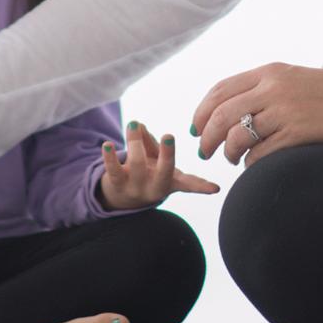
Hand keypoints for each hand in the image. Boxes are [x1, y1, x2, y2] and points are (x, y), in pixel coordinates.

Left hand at [96, 120, 221, 209]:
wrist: (122, 199)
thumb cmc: (146, 172)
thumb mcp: (153, 157)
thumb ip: (149, 141)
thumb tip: (139, 126)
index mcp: (171, 182)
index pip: (189, 184)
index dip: (202, 186)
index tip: (215, 188)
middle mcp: (156, 188)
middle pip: (164, 171)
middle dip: (167, 154)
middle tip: (169, 136)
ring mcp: (136, 189)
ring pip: (137, 164)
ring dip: (136, 141)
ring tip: (135, 123)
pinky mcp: (117, 185)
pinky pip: (113, 170)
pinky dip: (110, 157)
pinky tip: (107, 144)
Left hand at [190, 62, 322, 166]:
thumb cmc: (314, 91)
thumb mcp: (282, 78)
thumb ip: (252, 89)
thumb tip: (216, 114)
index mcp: (266, 73)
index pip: (220, 91)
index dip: (201, 112)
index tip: (195, 128)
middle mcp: (272, 90)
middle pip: (223, 116)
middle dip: (207, 137)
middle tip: (204, 151)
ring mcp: (285, 112)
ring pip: (238, 137)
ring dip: (228, 152)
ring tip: (232, 158)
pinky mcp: (297, 134)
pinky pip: (260, 153)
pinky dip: (250, 162)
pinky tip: (252, 163)